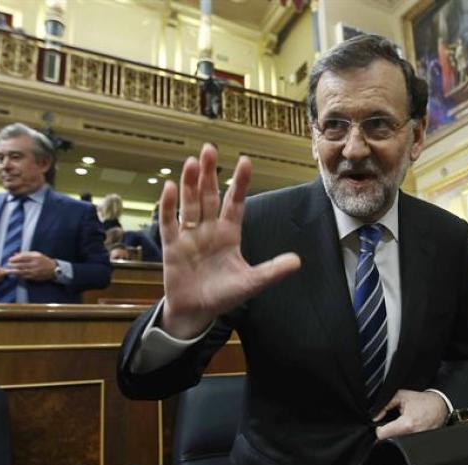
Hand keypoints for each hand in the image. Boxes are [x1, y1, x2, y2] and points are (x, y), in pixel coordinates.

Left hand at [6, 251, 57, 280]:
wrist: (54, 269)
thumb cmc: (44, 260)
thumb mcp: (36, 254)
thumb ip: (25, 254)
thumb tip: (15, 254)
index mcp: (35, 257)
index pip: (22, 257)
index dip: (14, 259)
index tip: (9, 259)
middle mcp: (35, 264)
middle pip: (21, 265)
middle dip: (12, 265)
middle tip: (7, 265)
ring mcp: (35, 271)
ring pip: (22, 272)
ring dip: (14, 272)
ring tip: (9, 271)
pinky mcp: (35, 277)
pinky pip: (25, 277)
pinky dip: (19, 276)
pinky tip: (15, 275)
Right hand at [159, 144, 300, 338]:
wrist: (197, 312)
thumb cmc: (223, 295)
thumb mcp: (252, 283)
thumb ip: (272, 270)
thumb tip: (298, 261)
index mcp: (229, 234)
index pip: (235, 202)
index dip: (239, 183)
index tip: (245, 161)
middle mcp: (209, 229)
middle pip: (209, 196)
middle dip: (210, 173)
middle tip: (210, 148)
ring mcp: (189, 236)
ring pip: (190, 204)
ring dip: (190, 183)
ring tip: (193, 161)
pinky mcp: (172, 246)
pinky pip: (170, 222)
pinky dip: (170, 206)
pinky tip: (171, 187)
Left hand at [373, 389, 447, 439]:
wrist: (440, 407)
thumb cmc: (423, 401)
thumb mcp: (401, 395)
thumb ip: (385, 404)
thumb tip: (375, 415)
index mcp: (406, 424)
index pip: (382, 435)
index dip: (379, 429)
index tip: (382, 424)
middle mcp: (412, 435)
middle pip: (389, 439)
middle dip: (388, 431)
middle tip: (393, 422)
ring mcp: (416, 442)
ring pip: (397, 442)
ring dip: (396, 434)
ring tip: (402, 424)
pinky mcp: (419, 444)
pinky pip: (406, 442)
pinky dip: (404, 436)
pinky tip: (409, 428)